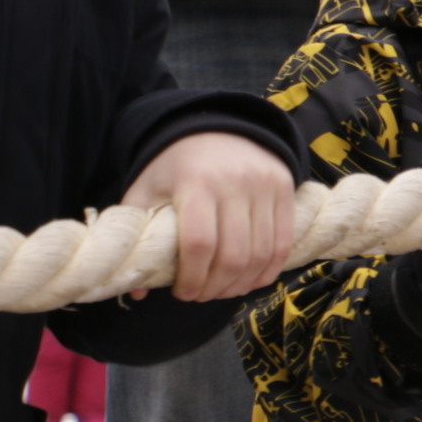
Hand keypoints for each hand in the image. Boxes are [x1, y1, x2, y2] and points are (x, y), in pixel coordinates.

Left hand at [120, 130, 294, 302]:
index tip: (180, 293)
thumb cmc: (175, 166)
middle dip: (216, 287)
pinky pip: (282, 242)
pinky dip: (268, 270)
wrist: (218, 126)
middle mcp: (235, 183)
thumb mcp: (146, 190)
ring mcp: (264, 186)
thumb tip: (136, 291)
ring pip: (261, 253)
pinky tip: (250, 281)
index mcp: (195, 183)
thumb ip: (141, 237)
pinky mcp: (284, 189)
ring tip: (223, 291)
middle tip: (200, 295)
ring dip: (241, 283)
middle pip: (233, 254)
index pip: (200, 243)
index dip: (192, 278)